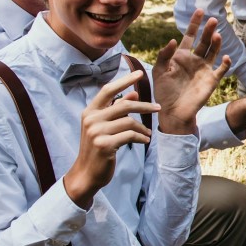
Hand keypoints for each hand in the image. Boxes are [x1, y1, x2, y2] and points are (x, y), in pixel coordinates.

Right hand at [63, 71, 158, 207]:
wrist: (87, 173)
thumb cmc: (98, 147)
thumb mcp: (105, 126)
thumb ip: (117, 110)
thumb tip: (134, 93)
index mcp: (89, 112)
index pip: (108, 90)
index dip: (124, 80)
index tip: (139, 72)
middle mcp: (91, 119)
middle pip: (124, 105)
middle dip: (144, 106)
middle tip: (159, 108)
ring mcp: (96, 132)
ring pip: (130, 121)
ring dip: (143, 128)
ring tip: (147, 133)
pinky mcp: (104, 144)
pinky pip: (130, 135)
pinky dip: (141, 137)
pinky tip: (144, 141)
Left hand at [153, 9, 231, 133]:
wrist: (173, 111)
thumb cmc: (164, 92)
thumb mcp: (159, 71)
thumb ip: (164, 55)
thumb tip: (173, 40)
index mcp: (181, 56)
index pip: (189, 36)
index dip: (194, 23)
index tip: (199, 11)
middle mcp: (195, 60)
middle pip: (204, 41)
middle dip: (208, 30)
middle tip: (213, 19)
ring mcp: (204, 69)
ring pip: (213, 51)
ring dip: (216, 43)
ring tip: (217, 34)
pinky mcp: (212, 80)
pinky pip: (222, 69)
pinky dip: (226, 63)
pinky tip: (227, 57)